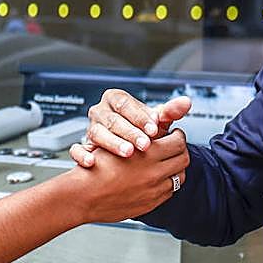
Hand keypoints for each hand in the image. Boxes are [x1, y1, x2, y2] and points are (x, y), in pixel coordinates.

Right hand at [69, 89, 192, 166]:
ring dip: (113, 143)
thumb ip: (169, 112)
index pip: (126, 104)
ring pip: (97, 134)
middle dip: (131, 132)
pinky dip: (82, 155)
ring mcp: (90, 130)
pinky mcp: (83, 147)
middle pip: (113, 120)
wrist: (115, 152)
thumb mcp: (151, 121)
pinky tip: (93, 162)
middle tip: (145, 144)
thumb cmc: (136, 131)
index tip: (155, 127)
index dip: (140, 116)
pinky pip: (76, 149)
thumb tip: (186, 103)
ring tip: (128, 153)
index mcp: (115, 100)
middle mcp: (101, 113)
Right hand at [74, 129, 189, 222]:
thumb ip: (141, 134)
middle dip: (180, 150)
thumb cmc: (95, 168)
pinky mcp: (150, 203)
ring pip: (180, 177)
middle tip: (174, 146)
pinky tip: (158, 177)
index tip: (174, 133)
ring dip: (176, 167)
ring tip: (167, 162)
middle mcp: (155, 172)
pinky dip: (167, 182)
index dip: (178, 135)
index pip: (179, 142)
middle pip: (183, 159)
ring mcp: (154, 190)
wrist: (83, 196)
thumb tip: (159, 125)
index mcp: (149, 154)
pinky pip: (169, 192)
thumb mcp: (117, 141)